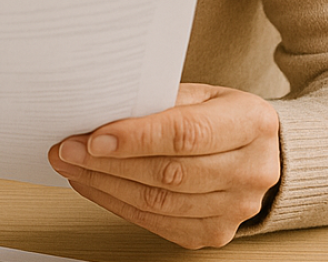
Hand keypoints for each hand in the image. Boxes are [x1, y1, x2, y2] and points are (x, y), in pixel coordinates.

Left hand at [48, 82, 280, 248]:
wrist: (259, 152)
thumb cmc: (220, 116)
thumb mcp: (199, 94)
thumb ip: (158, 102)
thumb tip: (98, 113)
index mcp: (253, 123)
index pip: (187, 134)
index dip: (136, 138)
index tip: (93, 138)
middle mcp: (253, 170)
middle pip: (170, 173)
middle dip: (110, 162)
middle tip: (68, 150)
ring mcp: (238, 208)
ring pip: (160, 202)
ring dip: (106, 185)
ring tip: (72, 166)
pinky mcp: (216, 232)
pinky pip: (158, 223)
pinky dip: (119, 204)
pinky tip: (94, 186)